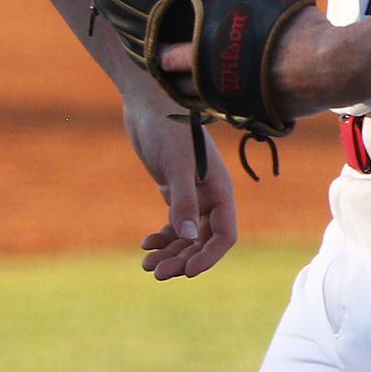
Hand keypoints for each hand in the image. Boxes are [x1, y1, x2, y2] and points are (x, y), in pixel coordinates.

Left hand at [123, 95, 235, 278]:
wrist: (147, 99)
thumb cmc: (165, 125)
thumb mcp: (175, 163)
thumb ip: (183, 200)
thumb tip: (189, 237)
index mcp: (220, 189)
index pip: (224, 234)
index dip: (209, 256)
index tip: (187, 272)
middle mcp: (210, 195)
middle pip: (202, 240)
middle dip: (182, 258)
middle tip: (157, 272)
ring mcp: (192, 193)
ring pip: (186, 234)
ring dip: (170, 252)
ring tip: (146, 265)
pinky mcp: (174, 189)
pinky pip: (173, 222)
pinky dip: (162, 236)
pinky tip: (145, 244)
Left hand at [163, 3, 356, 122]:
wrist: (335, 66)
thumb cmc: (301, 29)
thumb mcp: (269, 1)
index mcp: (211, 55)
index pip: (172, 59)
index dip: (165, 55)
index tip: (160, 52)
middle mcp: (218, 85)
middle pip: (183, 89)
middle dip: (177, 80)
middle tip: (173, 71)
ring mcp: (238, 105)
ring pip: (206, 105)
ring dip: (200, 94)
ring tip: (196, 84)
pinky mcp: (259, 117)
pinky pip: (234, 112)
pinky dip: (229, 104)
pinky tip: (231, 94)